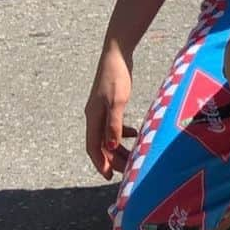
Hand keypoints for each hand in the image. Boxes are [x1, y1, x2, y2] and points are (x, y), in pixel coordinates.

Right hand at [84, 45, 133, 178]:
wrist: (116, 53)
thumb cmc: (116, 76)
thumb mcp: (117, 101)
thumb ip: (114, 124)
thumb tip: (110, 147)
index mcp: (93, 117)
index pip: (93, 147)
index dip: (100, 163)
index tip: (109, 176)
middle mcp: (94, 116)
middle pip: (101, 144)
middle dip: (112, 158)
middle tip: (127, 169)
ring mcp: (102, 109)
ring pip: (108, 135)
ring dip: (118, 147)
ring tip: (133, 155)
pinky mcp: (110, 103)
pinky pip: (114, 124)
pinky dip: (123, 132)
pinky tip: (136, 133)